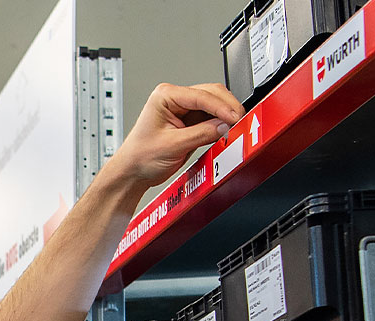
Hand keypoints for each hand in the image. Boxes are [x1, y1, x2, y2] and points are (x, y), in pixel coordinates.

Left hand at [106, 83, 244, 189]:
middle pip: (212, 94)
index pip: (201, 95)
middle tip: (241, 121)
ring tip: (236, 127)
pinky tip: (227, 130)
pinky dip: (222, 123)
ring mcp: (184, 109)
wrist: (133, 172)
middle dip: (228, 107)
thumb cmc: (141, 156)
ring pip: (215, 104)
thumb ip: (201, 134)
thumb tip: (224, 126)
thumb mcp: (173, 145)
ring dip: (226, 115)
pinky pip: (212, 118)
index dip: (222, 107)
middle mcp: (175, 98)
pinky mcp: (191, 122)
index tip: (235, 117)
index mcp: (166, 95)